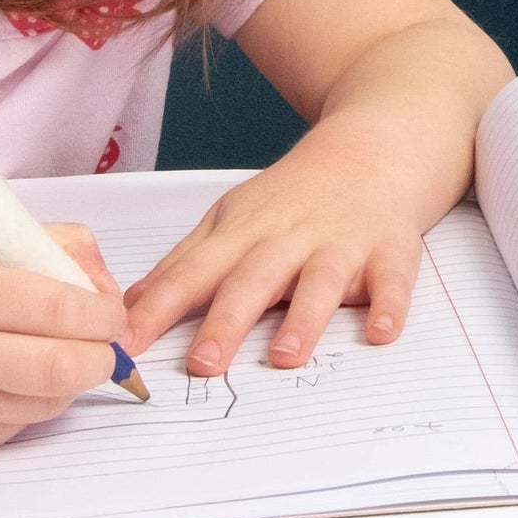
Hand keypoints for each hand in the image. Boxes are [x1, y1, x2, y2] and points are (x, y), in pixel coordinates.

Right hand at [0, 223, 127, 453]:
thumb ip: (49, 246)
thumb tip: (107, 288)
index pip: (55, 306)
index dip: (101, 312)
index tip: (112, 309)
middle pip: (61, 366)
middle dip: (102, 354)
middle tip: (107, 340)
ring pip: (49, 401)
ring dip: (72, 377)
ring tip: (61, 348)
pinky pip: (23, 423)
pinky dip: (38, 398)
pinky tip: (20, 372)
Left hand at [119, 159, 423, 374]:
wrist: (367, 153)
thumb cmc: (289, 199)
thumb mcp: (230, 219)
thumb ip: (185, 263)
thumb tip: (133, 305)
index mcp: (241, 232)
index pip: (191, 272)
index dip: (158, 309)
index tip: (126, 344)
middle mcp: (286, 238)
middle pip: (251, 280)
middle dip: (225, 321)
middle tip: (201, 365)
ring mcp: (339, 245)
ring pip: (318, 283)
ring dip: (303, 320)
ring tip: (284, 358)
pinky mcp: (388, 252)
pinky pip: (391, 282)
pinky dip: (388, 307)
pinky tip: (380, 334)